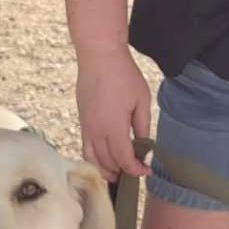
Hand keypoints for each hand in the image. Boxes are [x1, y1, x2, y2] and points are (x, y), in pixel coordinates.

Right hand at [75, 45, 151, 182]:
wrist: (99, 56)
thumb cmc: (123, 74)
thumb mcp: (141, 99)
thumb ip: (142, 126)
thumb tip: (144, 145)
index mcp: (114, 127)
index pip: (124, 160)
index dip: (136, 170)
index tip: (146, 171)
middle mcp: (96, 131)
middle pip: (107, 163)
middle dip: (122, 172)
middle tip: (136, 172)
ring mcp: (86, 126)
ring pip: (92, 159)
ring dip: (105, 170)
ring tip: (119, 173)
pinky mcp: (81, 120)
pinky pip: (85, 147)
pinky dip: (94, 158)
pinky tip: (104, 159)